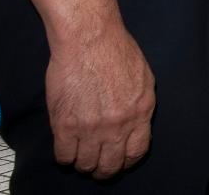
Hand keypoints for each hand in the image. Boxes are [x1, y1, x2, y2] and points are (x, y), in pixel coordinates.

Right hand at [47, 22, 154, 178]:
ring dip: (83, 163)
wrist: (90, 38)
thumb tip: (136, 123)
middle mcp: (118, 125)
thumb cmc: (116, 50)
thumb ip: (140, 104)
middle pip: (111, 165)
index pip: (136, 152)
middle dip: (104, 169)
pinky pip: (64, 156)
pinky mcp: (65, 124)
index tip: (119, 160)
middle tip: (98, 165)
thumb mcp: (144, 78)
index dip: (126, 161)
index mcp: (141, 112)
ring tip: (81, 155)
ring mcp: (91, 127)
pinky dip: (65, 157)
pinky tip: (66, 148)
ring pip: (86, 164)